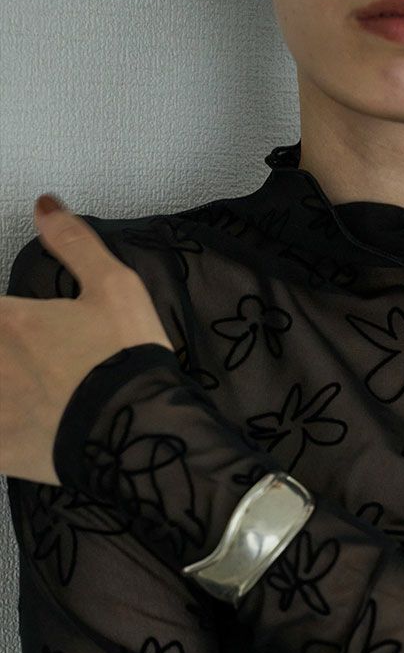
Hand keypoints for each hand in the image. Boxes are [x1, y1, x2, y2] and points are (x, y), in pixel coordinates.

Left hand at [0, 195, 174, 486]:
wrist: (140, 429)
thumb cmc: (127, 357)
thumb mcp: (116, 287)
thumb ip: (74, 241)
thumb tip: (44, 204)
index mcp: (9, 319)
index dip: (2, 316)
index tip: (15, 324)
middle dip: (1, 350)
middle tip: (25, 354)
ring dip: (1, 384)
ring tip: (18, 388)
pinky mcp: (0, 448)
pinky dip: (1, 429)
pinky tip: (13, 424)